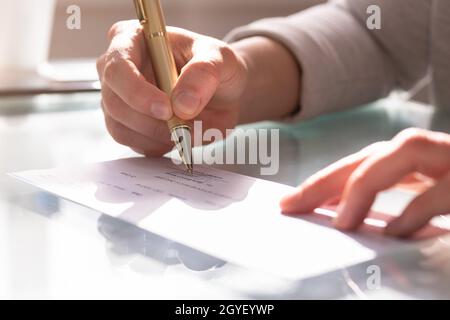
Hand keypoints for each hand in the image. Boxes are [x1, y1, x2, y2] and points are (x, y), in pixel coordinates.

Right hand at [96, 21, 247, 155]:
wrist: (224, 92)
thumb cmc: (215, 66)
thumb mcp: (220, 58)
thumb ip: (204, 74)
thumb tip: (182, 104)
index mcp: (133, 40)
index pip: (118, 67)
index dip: (137, 92)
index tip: (166, 110)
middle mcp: (118, 69)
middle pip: (114, 101)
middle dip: (150, 120)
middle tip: (183, 126)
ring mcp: (119, 98)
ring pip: (120, 127)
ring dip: (155, 135)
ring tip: (186, 129)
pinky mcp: (127, 123)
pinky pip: (132, 142)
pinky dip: (157, 145)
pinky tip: (177, 135)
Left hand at [280, 128, 449, 236]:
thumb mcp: (436, 201)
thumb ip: (404, 207)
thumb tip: (356, 223)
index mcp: (425, 161)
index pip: (367, 162)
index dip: (328, 180)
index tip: (294, 201)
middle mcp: (439, 153)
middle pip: (374, 154)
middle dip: (328, 179)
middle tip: (292, 204)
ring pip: (408, 150)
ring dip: (366, 184)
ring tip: (341, 221)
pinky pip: (444, 188)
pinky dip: (415, 210)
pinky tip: (393, 231)